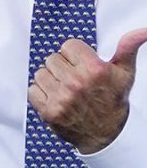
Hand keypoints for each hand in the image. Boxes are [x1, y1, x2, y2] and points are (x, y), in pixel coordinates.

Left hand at [28, 28, 146, 153]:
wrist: (107, 136)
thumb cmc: (113, 102)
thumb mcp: (124, 73)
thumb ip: (128, 47)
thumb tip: (143, 30)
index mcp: (94, 70)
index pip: (68, 45)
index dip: (74, 54)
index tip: (81, 65)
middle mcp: (76, 83)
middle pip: (52, 58)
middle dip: (62, 67)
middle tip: (74, 79)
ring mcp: (61, 98)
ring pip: (41, 73)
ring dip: (50, 80)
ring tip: (64, 89)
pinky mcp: (49, 112)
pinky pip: (32, 90)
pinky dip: (40, 93)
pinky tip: (56, 99)